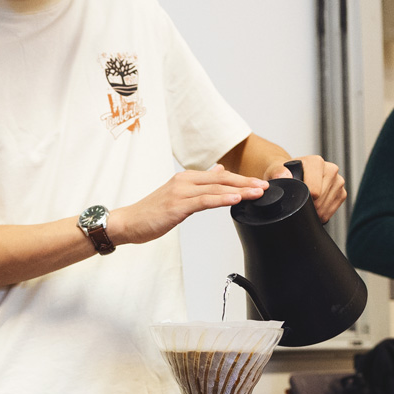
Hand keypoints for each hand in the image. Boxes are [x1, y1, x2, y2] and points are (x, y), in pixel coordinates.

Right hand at [106, 164, 266, 245]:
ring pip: (216, 189)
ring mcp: (181, 192)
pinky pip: (204, 201)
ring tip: (257, 193)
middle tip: (265, 186)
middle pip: (222, 179)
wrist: (128, 222)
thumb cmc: (150, 212)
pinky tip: (236, 199)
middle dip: (246, 182)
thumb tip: (219, 170)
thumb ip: (199, 182)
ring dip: (239, 190)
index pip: (220, 176)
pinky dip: (222, 199)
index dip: (241, 179)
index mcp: (186, 178)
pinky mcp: (178, 205)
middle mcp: (185, 181)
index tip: (259, 183)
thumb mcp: (177, 193)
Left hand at [274, 155, 345, 223]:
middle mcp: (330, 169)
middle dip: (309, 206)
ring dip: (315, 211)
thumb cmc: (285, 174)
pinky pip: (332, 211)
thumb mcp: (276, 171)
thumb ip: (278, 171)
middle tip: (298, 202)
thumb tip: (285, 176)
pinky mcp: (342, 193)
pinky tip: (314, 206)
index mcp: (316, 162)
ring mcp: (338, 181)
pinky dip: (322, 214)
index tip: (296, 197)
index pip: (315, 190)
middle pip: (321, 200)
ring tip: (305, 203)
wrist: (292, 175)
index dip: (303, 199)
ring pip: (326, 207)